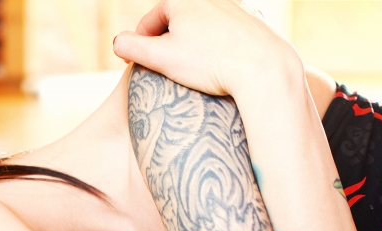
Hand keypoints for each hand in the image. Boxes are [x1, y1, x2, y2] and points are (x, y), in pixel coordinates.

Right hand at [113, 0, 301, 101]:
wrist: (264, 68)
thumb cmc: (211, 63)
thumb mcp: (161, 58)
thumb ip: (133, 49)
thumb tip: (117, 43)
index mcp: (184, 1)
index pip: (153, 18)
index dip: (141, 40)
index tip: (135, 62)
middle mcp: (211, 0)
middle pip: (179, 22)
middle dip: (167, 43)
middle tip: (160, 68)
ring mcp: (235, 11)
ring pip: (203, 29)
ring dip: (192, 46)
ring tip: (188, 72)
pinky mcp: (254, 27)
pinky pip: (226, 38)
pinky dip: (216, 50)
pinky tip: (216, 70)